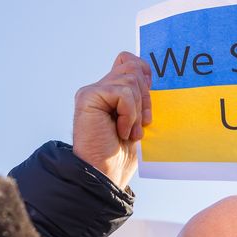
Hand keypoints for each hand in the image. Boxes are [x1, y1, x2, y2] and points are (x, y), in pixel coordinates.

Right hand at [72, 52, 152, 189]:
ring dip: (136, 111)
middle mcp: (99, 88)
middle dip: (144, 98)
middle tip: (139, 125)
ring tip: (128, 132)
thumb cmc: (121, 154)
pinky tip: (120, 131)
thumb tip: (148, 73)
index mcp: (110, 92)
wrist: (105, 174)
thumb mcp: (138, 119)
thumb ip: (139, 96)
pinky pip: (122, 93)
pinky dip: (129, 114)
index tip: (147, 101)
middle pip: (132, 68)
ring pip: (130, 80)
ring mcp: (92, 92)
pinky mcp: (88, 97)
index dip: (143, 73)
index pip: (129, 61)